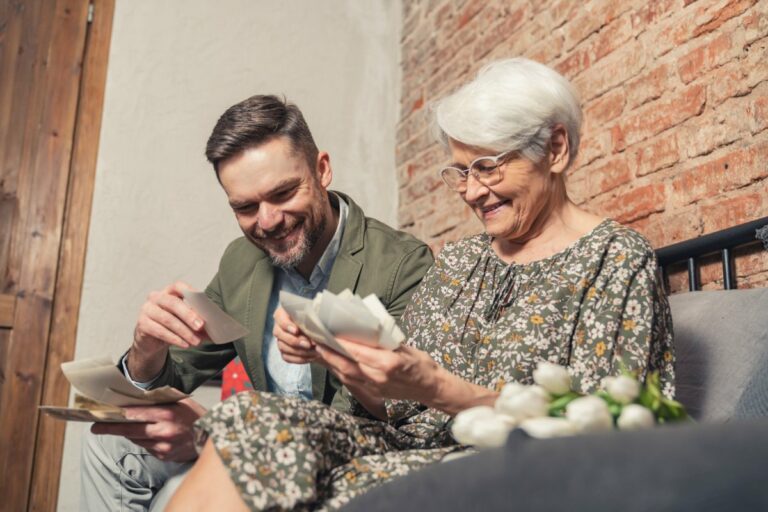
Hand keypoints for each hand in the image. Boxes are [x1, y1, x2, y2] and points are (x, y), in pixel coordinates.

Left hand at [91, 398, 206, 461]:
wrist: (213, 436)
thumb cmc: (195, 416)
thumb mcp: (180, 403)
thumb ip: (159, 402)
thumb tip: (136, 399)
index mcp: (167, 415)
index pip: (136, 415)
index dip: (117, 416)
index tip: (102, 416)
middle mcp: (164, 432)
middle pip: (130, 431)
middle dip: (111, 429)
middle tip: (95, 428)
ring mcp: (164, 446)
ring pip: (137, 440)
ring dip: (130, 434)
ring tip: (121, 428)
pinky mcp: (165, 456)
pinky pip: (147, 447)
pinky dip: (145, 441)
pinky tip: (149, 435)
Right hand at [134, 281, 206, 352]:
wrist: (152, 341)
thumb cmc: (172, 325)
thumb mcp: (186, 321)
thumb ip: (198, 320)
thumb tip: (216, 327)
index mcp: (169, 292)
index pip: (178, 286)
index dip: (190, 291)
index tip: (202, 301)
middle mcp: (156, 297)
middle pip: (173, 303)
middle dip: (189, 315)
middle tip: (201, 326)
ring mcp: (147, 310)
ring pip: (168, 319)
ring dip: (184, 331)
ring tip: (195, 341)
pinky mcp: (142, 324)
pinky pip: (160, 331)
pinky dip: (174, 338)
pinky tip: (184, 344)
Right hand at [273, 306, 317, 363]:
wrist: (319, 334)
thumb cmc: (314, 321)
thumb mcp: (312, 316)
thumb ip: (308, 319)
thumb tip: (313, 327)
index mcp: (282, 314)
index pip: (280, 319)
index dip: (287, 326)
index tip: (296, 330)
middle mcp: (279, 328)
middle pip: (280, 335)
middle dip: (295, 341)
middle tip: (308, 344)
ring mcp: (280, 341)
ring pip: (283, 347)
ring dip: (300, 351)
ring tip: (314, 351)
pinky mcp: (284, 352)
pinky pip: (287, 358)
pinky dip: (300, 358)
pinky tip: (311, 356)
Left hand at [314, 339, 441, 404]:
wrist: (431, 388)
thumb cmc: (422, 364)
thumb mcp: (406, 348)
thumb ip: (385, 342)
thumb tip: (365, 330)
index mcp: (388, 364)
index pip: (359, 353)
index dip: (342, 344)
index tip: (329, 333)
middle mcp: (378, 377)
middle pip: (347, 366)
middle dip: (330, 354)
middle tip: (316, 341)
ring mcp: (375, 387)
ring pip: (347, 375)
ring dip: (332, 363)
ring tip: (321, 349)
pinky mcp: (373, 392)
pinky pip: (352, 381)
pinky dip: (341, 371)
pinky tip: (335, 362)